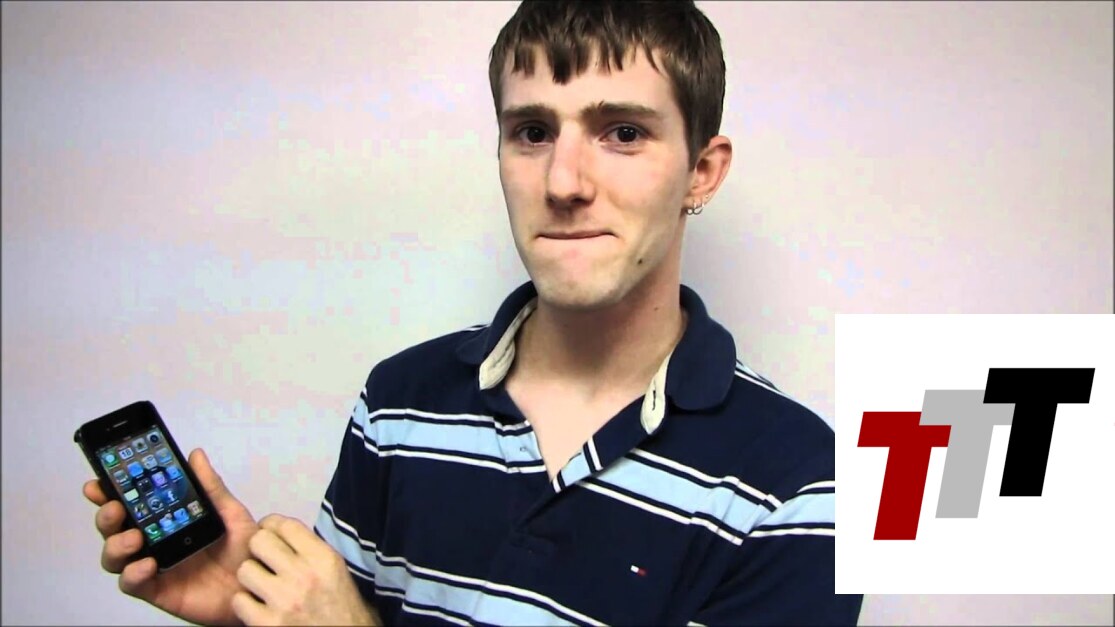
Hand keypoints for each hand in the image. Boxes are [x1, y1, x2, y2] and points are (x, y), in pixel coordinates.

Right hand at [84, 448, 258, 625]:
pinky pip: (131, 583)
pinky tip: (147, 564)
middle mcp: (154, 541)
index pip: (131, 504)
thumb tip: (195, 456)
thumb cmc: (244, 550)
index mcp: (167, 519)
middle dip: (106, 515)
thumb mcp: (231, 514)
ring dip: (115, 544)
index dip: (109, 493)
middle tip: (115, 507)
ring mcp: (153, 566)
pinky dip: (133, 573)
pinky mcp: (157, 590)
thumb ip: (211, 487)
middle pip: (114, 528)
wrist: (257, 584)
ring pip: (114, 556)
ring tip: (134, 537)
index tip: (99, 483)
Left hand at [232, 514, 379, 625]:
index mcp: (324, 558)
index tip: (269, 531)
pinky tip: (259, 606)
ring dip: (251, 577)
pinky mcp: (268, 624)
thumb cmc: (342, 610)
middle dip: (259, 548)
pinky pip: (239, 601)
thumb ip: (311, 549)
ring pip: (245, 570)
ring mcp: (284, 600)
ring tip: (262, 585)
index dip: (271, 525)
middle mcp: (304, 575)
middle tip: (263, 558)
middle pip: (259, 541)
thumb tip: (283, 532)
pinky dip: (246, 604)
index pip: (285, 525)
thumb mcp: (337, 570)